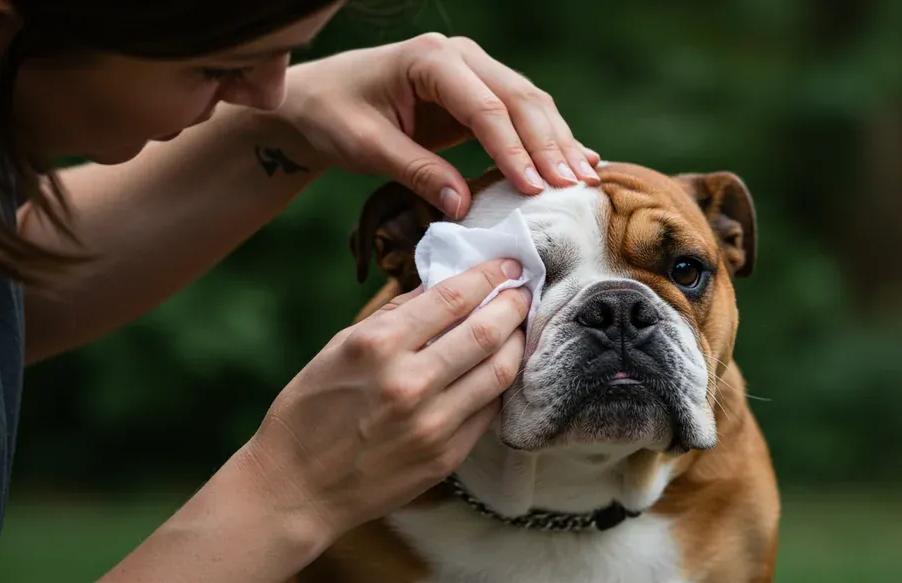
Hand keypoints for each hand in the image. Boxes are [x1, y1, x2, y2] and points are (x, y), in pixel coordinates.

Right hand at [239, 259, 529, 540]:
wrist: (296, 489)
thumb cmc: (309, 411)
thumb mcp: (338, 347)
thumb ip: (393, 316)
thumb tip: (441, 286)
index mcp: (378, 346)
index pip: (452, 298)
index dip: (489, 276)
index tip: (507, 266)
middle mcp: (409, 383)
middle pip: (487, 332)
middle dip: (514, 304)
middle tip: (524, 291)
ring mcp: (432, 424)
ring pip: (500, 372)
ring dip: (517, 343)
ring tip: (519, 328)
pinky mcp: (445, 456)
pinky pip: (488, 411)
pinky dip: (498, 384)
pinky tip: (498, 370)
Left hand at [280, 32, 600, 218]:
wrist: (318, 100)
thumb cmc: (334, 117)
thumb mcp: (366, 147)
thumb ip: (417, 172)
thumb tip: (465, 205)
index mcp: (430, 60)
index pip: (486, 107)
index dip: (514, 150)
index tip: (534, 189)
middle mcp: (460, 58)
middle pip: (520, 100)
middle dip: (549, 146)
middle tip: (572, 188)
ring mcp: (474, 73)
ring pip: (530, 104)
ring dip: (558, 143)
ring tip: (584, 181)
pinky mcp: (478, 95)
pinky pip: (521, 115)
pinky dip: (548, 140)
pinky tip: (577, 161)